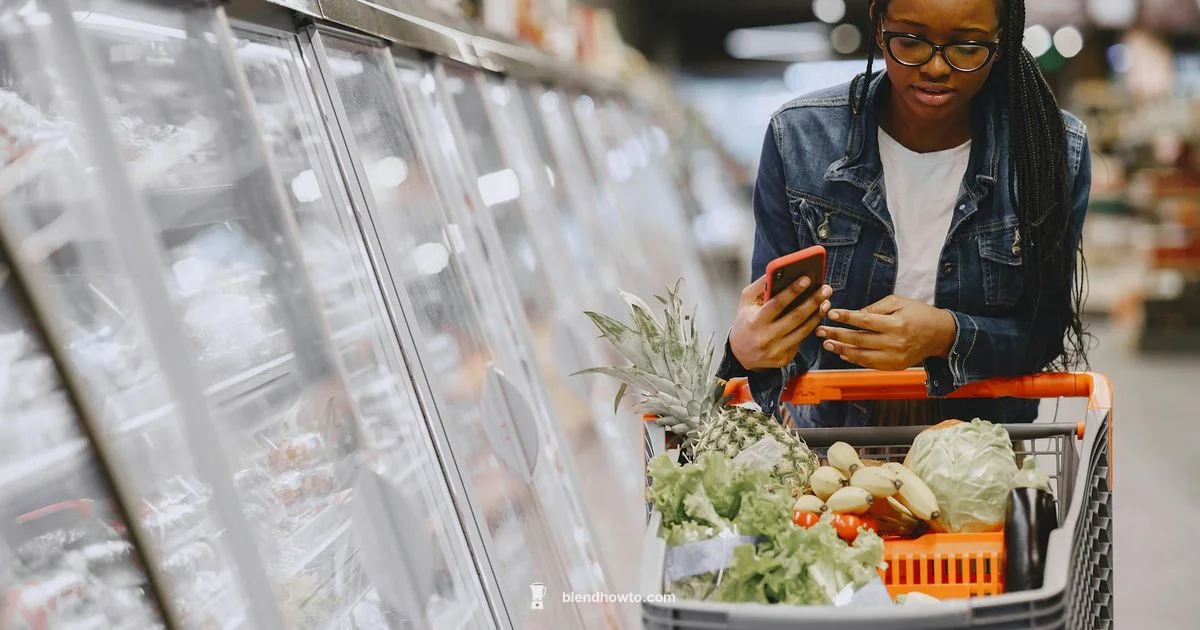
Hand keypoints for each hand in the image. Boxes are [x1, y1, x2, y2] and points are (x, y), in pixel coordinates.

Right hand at [730, 275, 832, 370]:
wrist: (740, 354)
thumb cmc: (745, 322)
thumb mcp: (746, 302)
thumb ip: (760, 286)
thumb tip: (777, 271)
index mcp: (755, 321)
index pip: (777, 304)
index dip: (793, 290)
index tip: (807, 279)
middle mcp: (765, 338)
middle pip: (795, 317)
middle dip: (813, 301)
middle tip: (826, 289)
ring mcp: (776, 350)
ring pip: (803, 330)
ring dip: (817, 314)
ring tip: (826, 301)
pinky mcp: (784, 359)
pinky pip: (801, 340)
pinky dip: (811, 327)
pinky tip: (817, 316)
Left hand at [816, 295, 956, 370]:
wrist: (940, 335)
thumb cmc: (918, 314)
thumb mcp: (898, 302)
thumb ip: (875, 308)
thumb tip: (853, 315)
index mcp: (896, 324)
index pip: (865, 320)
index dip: (846, 317)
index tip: (831, 314)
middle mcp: (895, 343)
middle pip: (859, 340)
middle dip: (837, 335)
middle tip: (821, 331)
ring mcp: (895, 357)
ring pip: (861, 356)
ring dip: (841, 350)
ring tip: (827, 344)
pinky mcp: (894, 367)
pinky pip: (869, 365)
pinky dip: (854, 359)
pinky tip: (842, 353)